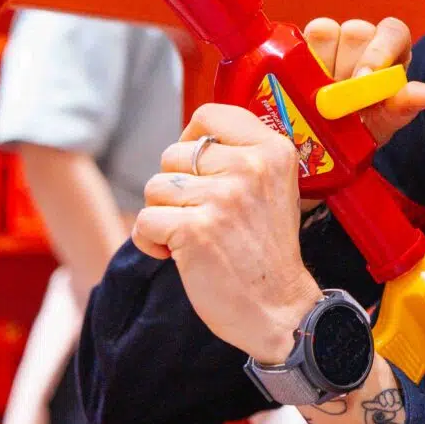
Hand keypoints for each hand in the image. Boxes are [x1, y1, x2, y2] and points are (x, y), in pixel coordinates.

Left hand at [134, 104, 321, 363]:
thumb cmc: (267, 250)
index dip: (191, 139)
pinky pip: (145, 221)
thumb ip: (242, 155)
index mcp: (273, 150)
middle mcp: (250, 167)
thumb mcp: (273, 187)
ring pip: (155, 188)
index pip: (209, 114)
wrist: (279, 309)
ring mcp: (223, 198)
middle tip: (202, 216)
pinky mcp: (195, 230)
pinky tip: (174, 254)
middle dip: (176, 188)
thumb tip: (191, 138)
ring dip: (163, 216)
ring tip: (191, 236)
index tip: (196, 167)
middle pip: (174, 154)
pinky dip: (150, 242)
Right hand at [302, 16, 424, 143]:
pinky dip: (300, 66)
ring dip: (323, 65)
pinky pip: (299, 44)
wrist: (328, 140)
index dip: (379, 50)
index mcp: (391, 51)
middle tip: (341, 94)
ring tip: (322, 94)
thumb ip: (403, 107)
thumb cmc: (365, 126)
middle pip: (357, 31)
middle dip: (348, 65)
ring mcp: (330, 41)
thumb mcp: (384, 122)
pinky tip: (302, 88)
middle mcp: (362, 41)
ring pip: (326, 32)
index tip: (364, 77)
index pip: (393, 31)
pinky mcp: (302, 47)